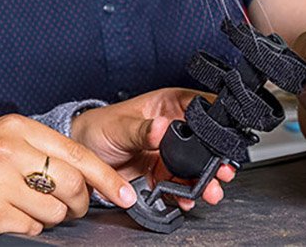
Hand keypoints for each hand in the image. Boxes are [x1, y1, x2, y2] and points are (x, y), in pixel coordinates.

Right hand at [0, 114, 135, 242]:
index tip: (126, 194)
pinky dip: (24, 229)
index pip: (77, 153)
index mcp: (15, 128)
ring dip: (47, 219)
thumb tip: (80, 176)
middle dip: (77, 203)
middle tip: (66, 208)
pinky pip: (31, 230)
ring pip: (56, 213)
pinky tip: (1, 217)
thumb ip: (34, 152)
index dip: (107, 178)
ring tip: (18, 209)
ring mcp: (1, 182)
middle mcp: (10, 150)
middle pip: (73, 184)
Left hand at [70, 88, 236, 210]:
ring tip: (209, 189)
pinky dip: (185, 194)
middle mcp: (173, 129)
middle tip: (222, 171)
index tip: (223, 137)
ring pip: (195, 167)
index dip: (215, 122)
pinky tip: (187, 198)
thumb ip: (141, 130)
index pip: (200, 108)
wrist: (82, 159)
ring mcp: (169, 154)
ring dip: (204, 180)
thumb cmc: (98, 129)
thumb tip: (161, 128)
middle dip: (215, 158)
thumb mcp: (119, 126)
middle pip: (204, 142)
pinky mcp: (162, 175)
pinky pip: (179, 186)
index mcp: (168, 106)